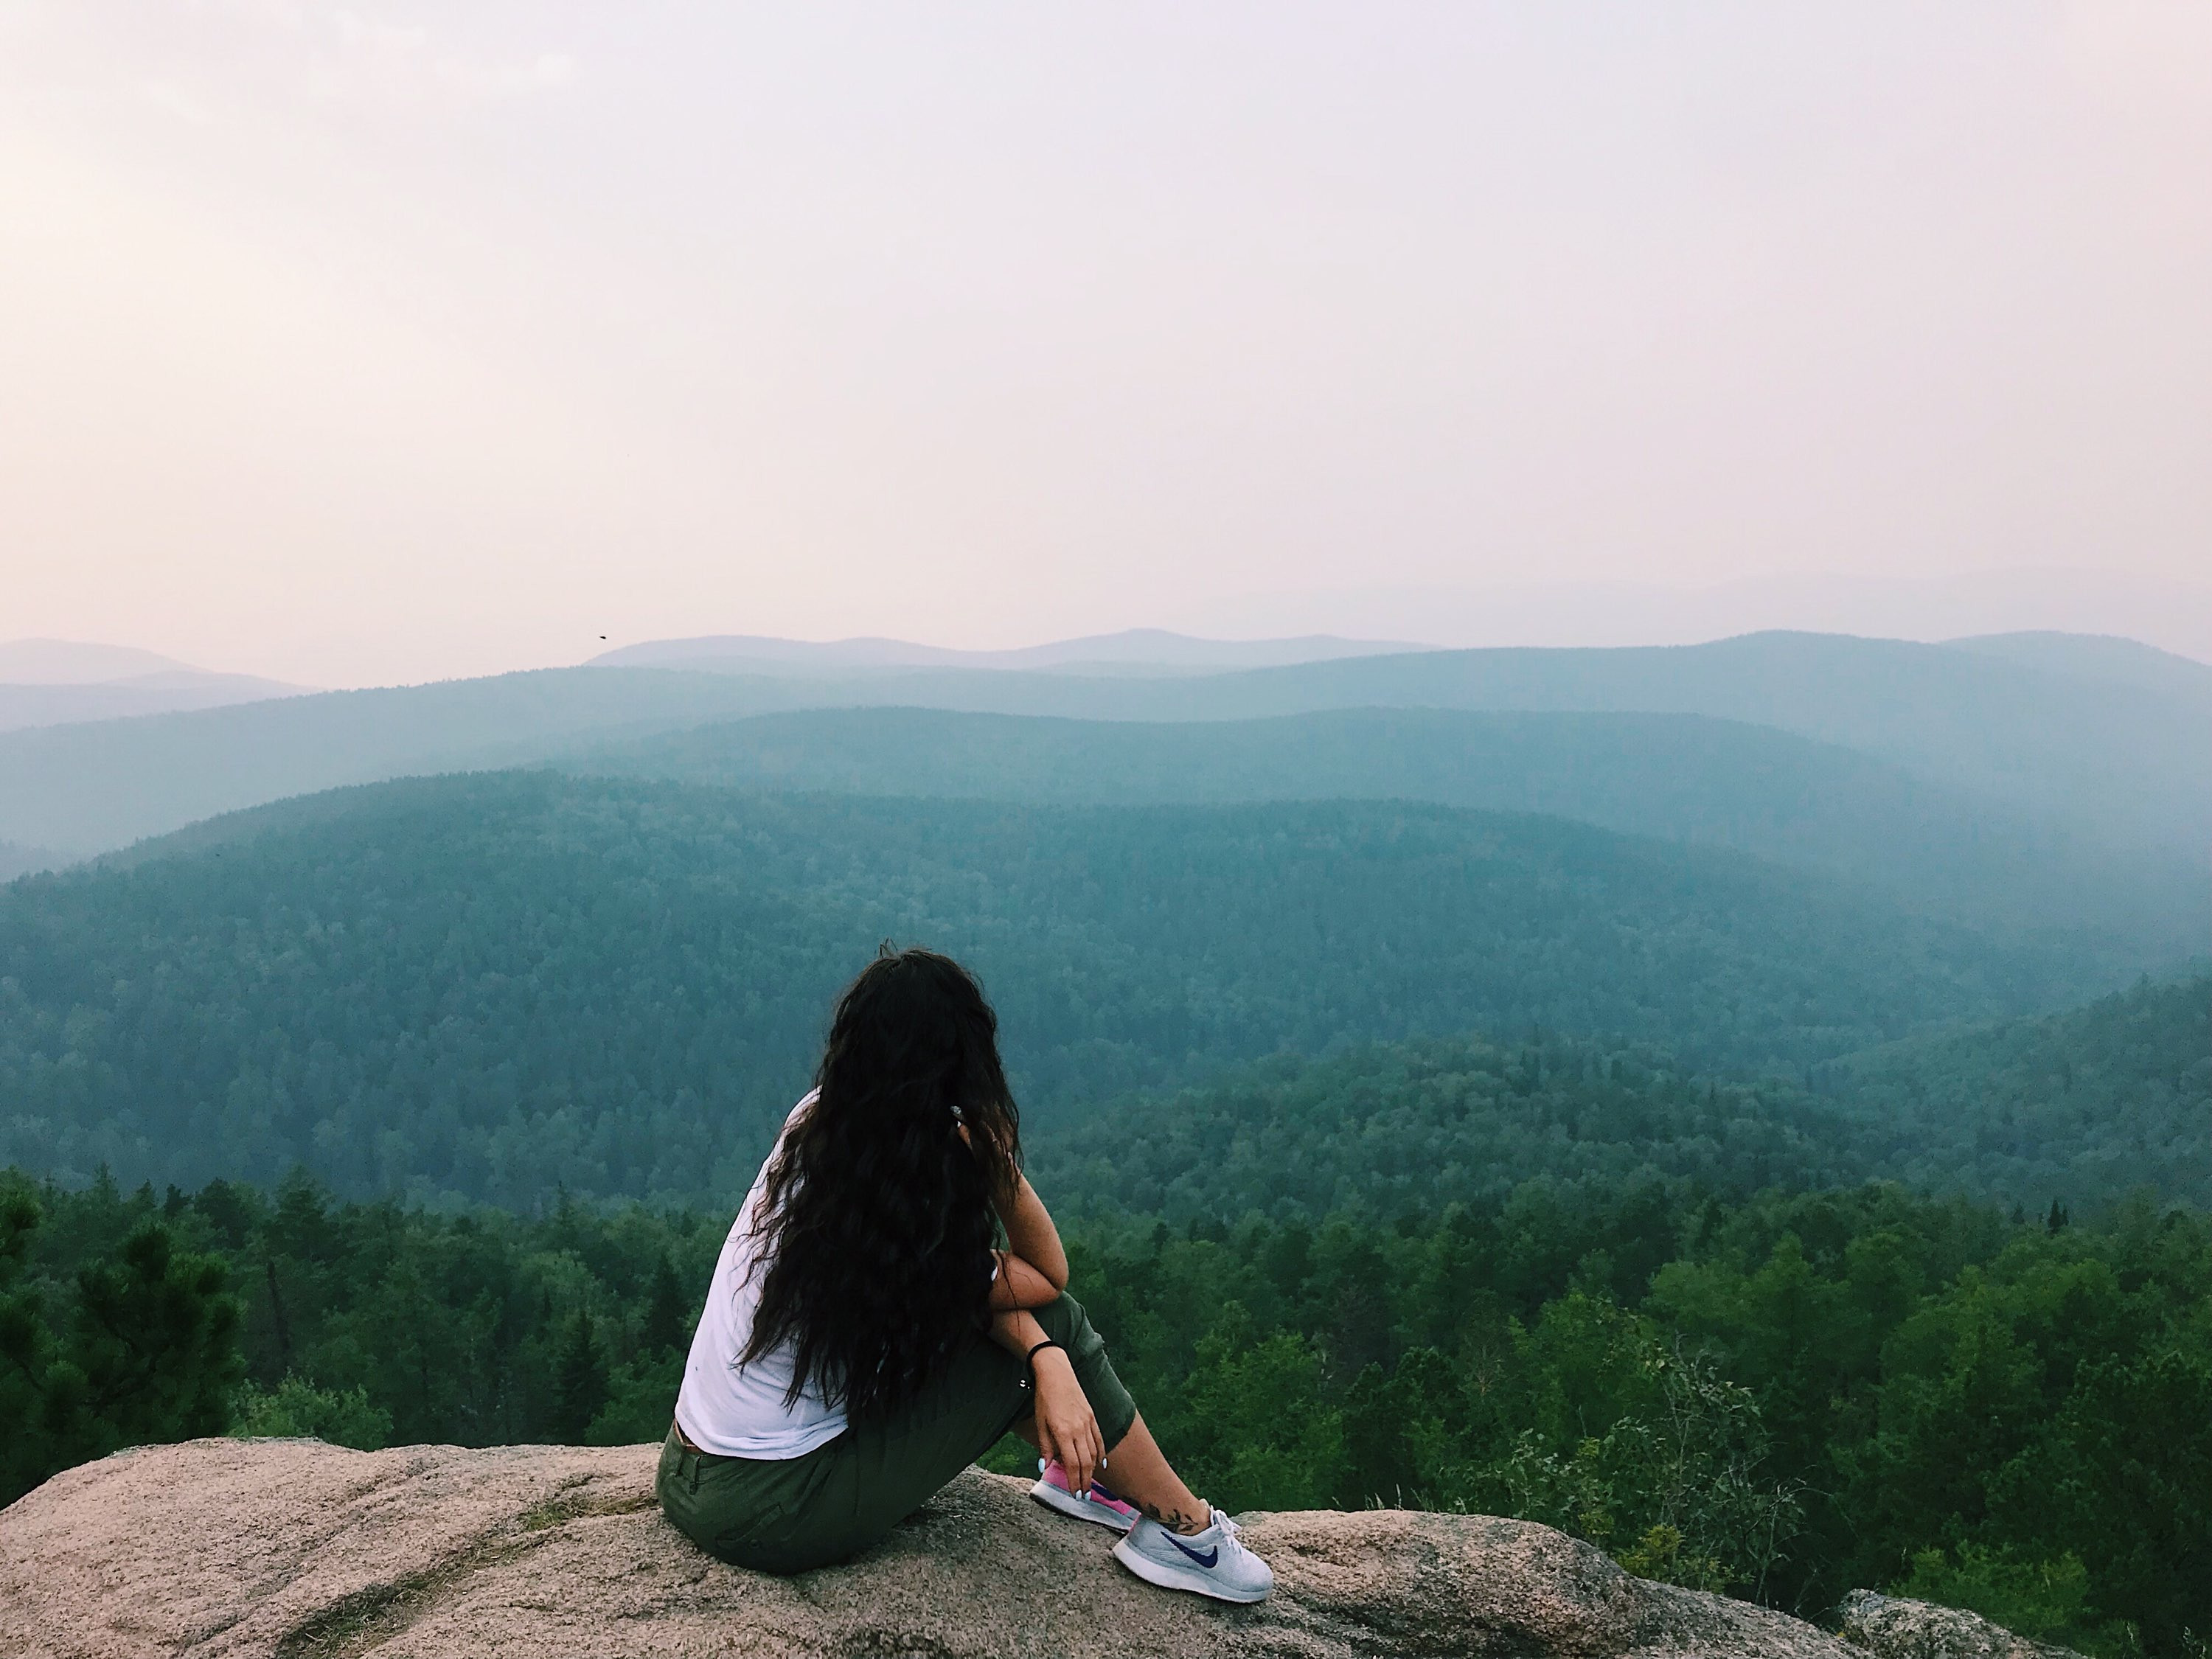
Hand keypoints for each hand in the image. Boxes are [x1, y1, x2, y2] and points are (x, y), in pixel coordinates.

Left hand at [1030, 1349, 1103, 1493]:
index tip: (1075, 1494)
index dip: (1074, 1481)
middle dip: (1085, 1481)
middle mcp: (1078, 1429)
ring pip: (1094, 1452)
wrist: (1056, 1373)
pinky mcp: (1092, 1416)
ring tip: (1090, 1483)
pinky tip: (1101, 1464)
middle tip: (1084, 1495)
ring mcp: (1087, 1422)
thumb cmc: (1044, 1398)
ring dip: (1093, 1471)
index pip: (1072, 1464)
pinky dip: (1101, 1453)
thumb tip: (1044, 1468)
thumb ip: (1044, 1447)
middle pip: (1085, 1462)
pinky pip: (1099, 1439)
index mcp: (1064, 1432)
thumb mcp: (1040, 1423)